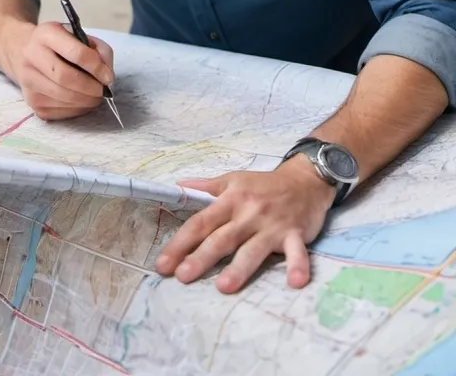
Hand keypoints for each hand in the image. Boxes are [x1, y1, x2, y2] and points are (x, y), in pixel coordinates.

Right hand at [0, 21, 114, 120]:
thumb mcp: (79, 36)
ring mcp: (28, 79)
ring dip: (86, 101)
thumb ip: (99, 51)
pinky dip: (77, 109)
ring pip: (63, 97)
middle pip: (65, 78)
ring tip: (94, 96)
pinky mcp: (30, 100)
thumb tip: (106, 77)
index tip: (108, 76)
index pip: (75, 53)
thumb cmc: (59, 44)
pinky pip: (59, 111)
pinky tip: (80, 100)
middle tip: (102, 90)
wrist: (25, 52)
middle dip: (90, 88)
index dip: (96, 67)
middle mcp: (31, 55)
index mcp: (46, 34)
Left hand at [154, 155, 335, 292]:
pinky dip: (298, 267)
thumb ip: (206, 188)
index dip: (180, 242)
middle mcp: (248, 213)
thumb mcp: (232, 180)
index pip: (200, 223)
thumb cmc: (263, 184)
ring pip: (252, 249)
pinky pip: (298, 253)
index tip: (163, 262)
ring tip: (223, 286)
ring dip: (239, 268)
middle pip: (221, 238)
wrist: (305, 181)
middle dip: (200, 258)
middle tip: (181, 276)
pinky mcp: (296, 235)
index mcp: (230, 200)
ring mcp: (273, 226)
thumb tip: (177, 187)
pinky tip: (294, 283)